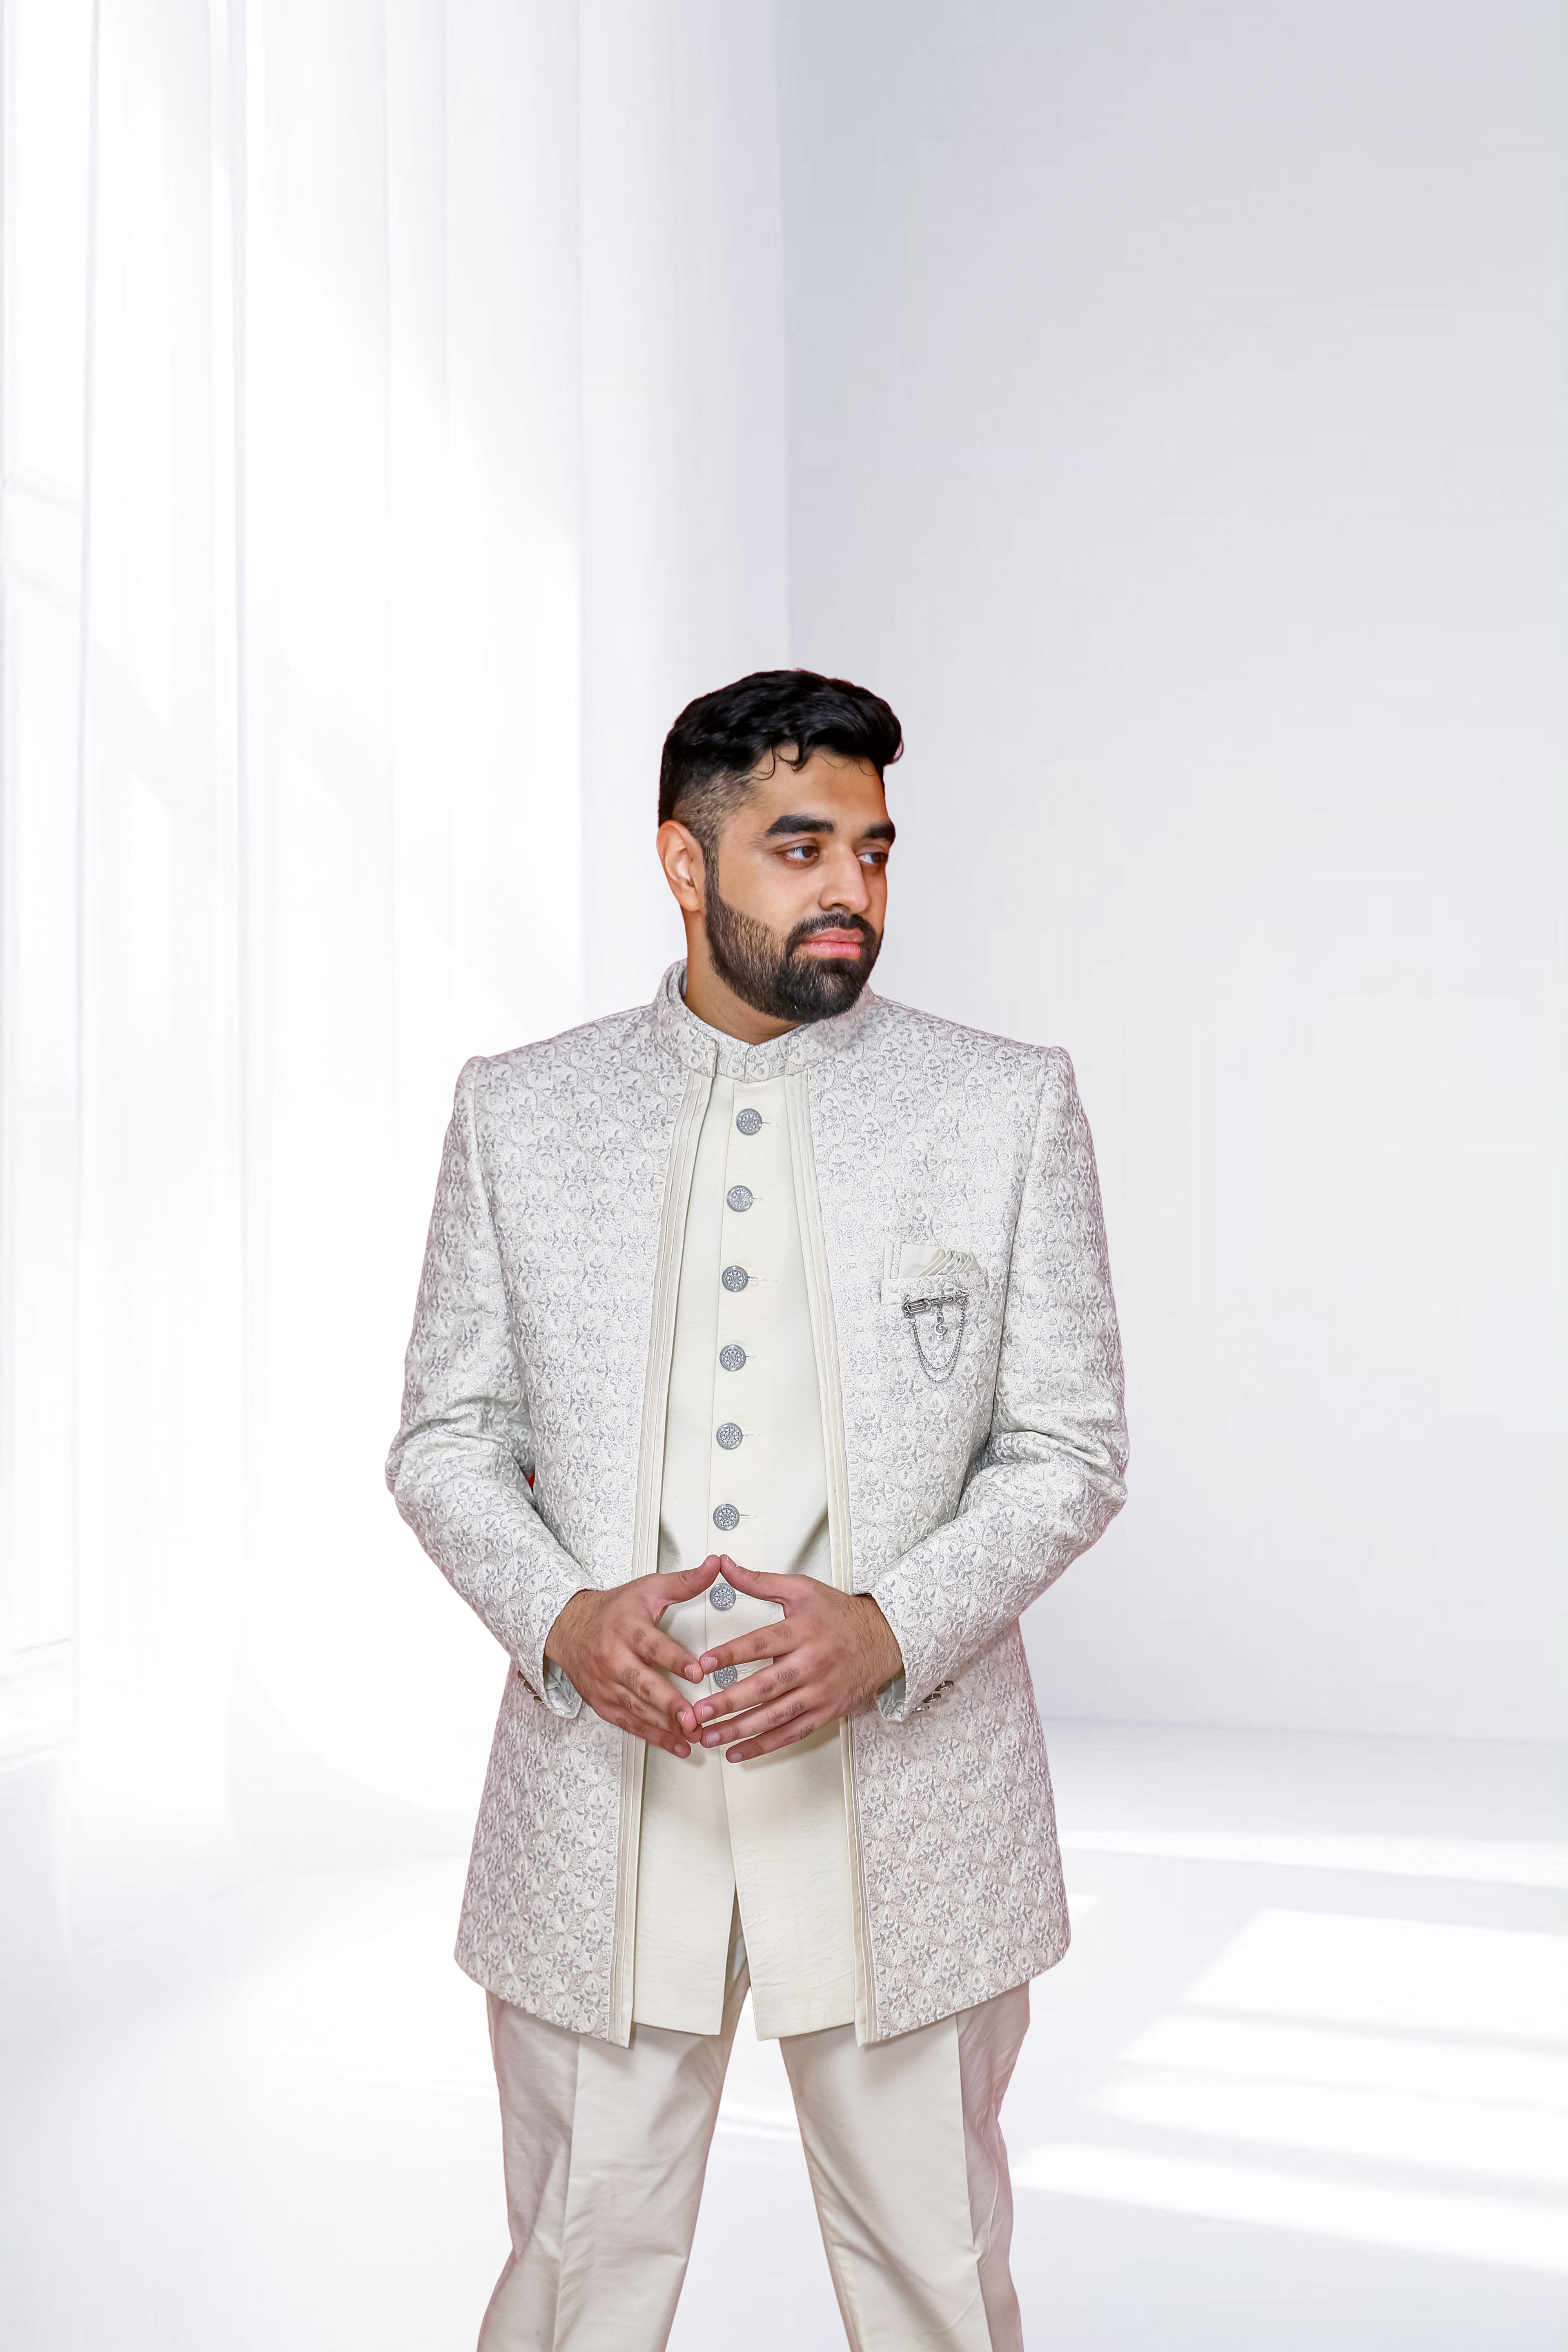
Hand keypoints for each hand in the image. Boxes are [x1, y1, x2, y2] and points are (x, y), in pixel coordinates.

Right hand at [544, 1561, 719, 1756]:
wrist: (568, 1628)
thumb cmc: (614, 1611)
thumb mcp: (648, 1590)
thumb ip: (685, 1582)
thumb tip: (715, 1565)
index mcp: (627, 1629)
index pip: (653, 1645)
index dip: (675, 1659)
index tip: (696, 1671)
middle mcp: (615, 1659)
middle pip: (643, 1684)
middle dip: (669, 1703)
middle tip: (693, 1717)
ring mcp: (607, 1685)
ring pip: (638, 1709)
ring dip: (666, 1725)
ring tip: (693, 1735)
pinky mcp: (604, 1704)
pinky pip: (630, 1724)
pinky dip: (655, 1737)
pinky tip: (678, 1745)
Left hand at [692, 1555, 903, 1760]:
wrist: (882, 1639)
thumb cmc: (838, 1615)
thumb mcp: (801, 1589)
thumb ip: (759, 1582)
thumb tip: (725, 1565)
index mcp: (803, 1631)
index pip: (761, 1644)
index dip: (731, 1654)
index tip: (703, 1665)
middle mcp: (812, 1664)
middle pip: (766, 1686)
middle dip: (729, 1702)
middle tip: (699, 1712)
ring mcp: (820, 1692)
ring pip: (776, 1716)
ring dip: (740, 1729)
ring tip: (709, 1736)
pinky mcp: (825, 1712)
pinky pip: (792, 1733)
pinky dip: (764, 1746)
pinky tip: (738, 1751)